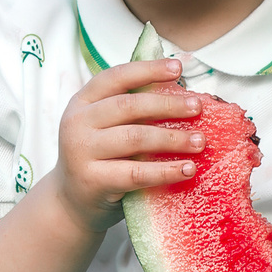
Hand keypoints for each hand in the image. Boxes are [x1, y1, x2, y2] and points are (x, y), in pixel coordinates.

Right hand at [50, 57, 200, 233]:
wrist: (72, 203)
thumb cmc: (100, 159)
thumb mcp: (105, 127)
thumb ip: (131, 111)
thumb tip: (181, 94)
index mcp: (82, 101)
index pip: (116, 77)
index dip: (148, 70)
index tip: (178, 68)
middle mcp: (77, 122)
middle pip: (129, 106)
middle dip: (167, 105)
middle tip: (197, 107)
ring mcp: (81, 151)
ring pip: (135, 138)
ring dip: (172, 138)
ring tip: (199, 141)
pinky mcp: (92, 180)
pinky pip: (137, 173)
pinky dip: (166, 170)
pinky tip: (188, 169)